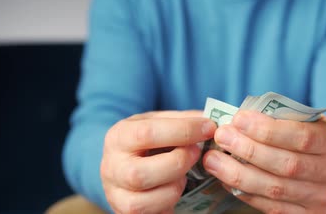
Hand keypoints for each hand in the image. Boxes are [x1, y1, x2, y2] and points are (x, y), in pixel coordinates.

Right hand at [100, 110, 216, 213]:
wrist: (127, 162)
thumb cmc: (148, 141)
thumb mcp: (160, 122)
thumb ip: (184, 120)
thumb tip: (213, 122)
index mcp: (119, 136)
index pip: (147, 133)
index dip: (183, 131)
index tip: (208, 128)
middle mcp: (111, 166)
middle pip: (140, 173)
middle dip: (178, 162)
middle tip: (198, 152)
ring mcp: (115, 193)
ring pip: (143, 201)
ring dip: (174, 187)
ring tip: (185, 174)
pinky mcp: (125, 212)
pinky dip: (169, 203)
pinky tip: (176, 188)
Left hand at [202, 111, 325, 213]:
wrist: (312, 165)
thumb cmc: (295, 135)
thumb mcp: (295, 121)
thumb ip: (274, 119)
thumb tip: (235, 121)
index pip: (302, 136)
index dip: (269, 130)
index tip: (238, 119)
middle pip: (287, 164)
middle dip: (249, 150)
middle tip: (222, 137)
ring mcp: (320, 197)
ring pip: (275, 189)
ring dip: (239, 174)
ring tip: (214, 160)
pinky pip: (271, 207)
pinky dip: (245, 193)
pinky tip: (225, 180)